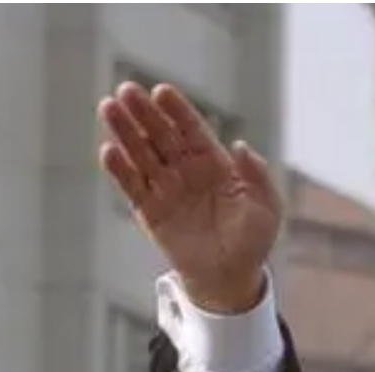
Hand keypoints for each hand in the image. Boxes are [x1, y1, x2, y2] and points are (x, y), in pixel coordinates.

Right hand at [98, 82, 281, 312]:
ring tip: (108, 108)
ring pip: (142, 154)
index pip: (192, 130)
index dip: (177, 111)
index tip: (162, 92)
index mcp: (214, 164)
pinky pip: (133, 187)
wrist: (230, 278)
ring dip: (125, 132)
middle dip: (144, 113)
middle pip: (162, 135)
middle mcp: (186, 171)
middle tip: (126, 90)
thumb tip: (240, 146)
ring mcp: (166, 190)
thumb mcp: (266, 207)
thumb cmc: (251, 241)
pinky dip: (120, 169)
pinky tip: (108, 151)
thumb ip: (256, 175)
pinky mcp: (150, 212)